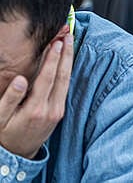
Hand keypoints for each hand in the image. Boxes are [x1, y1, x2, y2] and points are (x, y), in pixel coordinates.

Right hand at [0, 30, 73, 159]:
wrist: (18, 153)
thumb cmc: (6, 132)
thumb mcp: (0, 118)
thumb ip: (10, 99)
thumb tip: (19, 80)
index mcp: (35, 109)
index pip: (47, 79)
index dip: (52, 60)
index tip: (56, 43)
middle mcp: (51, 109)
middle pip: (62, 76)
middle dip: (66, 54)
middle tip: (67, 35)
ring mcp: (58, 110)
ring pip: (67, 80)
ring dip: (69, 59)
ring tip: (70, 41)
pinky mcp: (60, 111)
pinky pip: (66, 86)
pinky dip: (67, 70)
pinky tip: (66, 59)